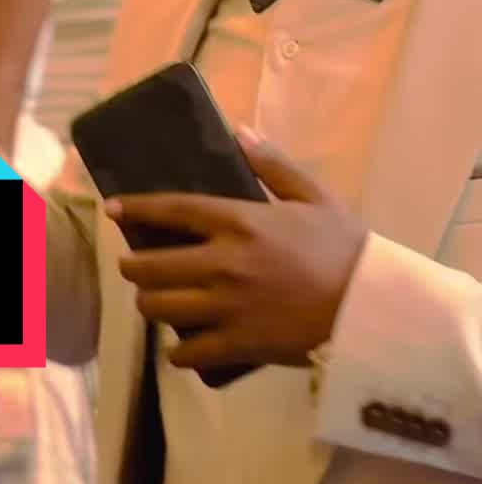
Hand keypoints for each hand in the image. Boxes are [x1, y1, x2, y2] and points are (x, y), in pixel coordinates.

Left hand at [107, 131, 367, 370]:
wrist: (372, 307)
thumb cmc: (344, 247)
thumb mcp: (313, 195)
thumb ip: (272, 164)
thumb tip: (238, 131)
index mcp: (240, 222)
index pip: (173, 210)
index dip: (137, 208)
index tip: (112, 208)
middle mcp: (223, 263)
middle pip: (152, 266)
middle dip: (133, 267)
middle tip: (134, 267)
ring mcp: (228, 307)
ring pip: (161, 308)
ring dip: (149, 304)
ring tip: (153, 301)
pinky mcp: (239, 344)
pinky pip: (189, 352)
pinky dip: (178, 350)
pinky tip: (180, 345)